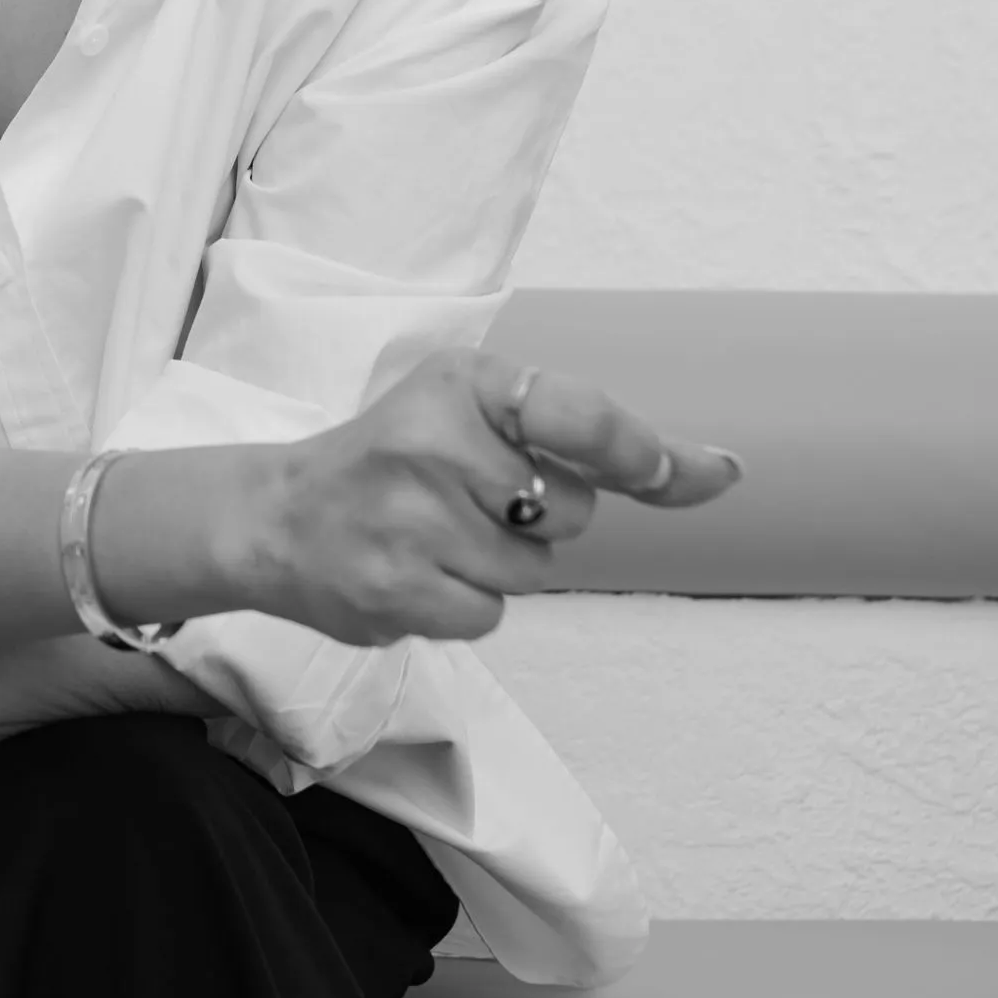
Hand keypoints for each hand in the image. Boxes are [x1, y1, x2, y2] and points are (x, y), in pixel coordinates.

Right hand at [248, 345, 742, 647]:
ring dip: (496, 564)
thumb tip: (723, 472)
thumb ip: (593, 441)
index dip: (648, 454)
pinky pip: (488, 615)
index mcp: (461, 382)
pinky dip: (462, 603)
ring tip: (431, 535)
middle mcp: (434, 442)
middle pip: (569, 511)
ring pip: (531, 571)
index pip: (582, 417)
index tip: (712, 474)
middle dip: (537, 517)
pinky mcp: (397, 590)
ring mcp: (412, 521)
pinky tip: (414, 572)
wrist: (274, 517)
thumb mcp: (475, 411)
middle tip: (464, 498)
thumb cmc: (394, 459)